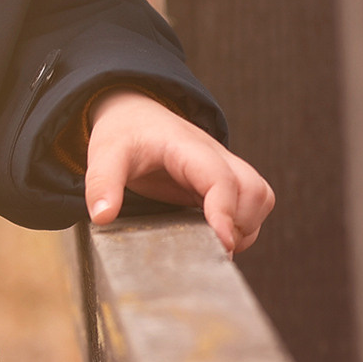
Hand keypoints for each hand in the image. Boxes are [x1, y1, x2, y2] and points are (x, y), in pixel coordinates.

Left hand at [82, 89, 274, 253]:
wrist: (136, 116)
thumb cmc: (125, 134)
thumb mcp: (104, 154)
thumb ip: (102, 183)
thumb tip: (103, 217)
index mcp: (186, 147)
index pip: (220, 178)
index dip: (225, 212)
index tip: (221, 243)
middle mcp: (215, 156)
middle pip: (253, 190)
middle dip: (240, 224)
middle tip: (209, 246)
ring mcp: (225, 167)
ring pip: (261, 197)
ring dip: (247, 226)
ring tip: (215, 244)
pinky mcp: (226, 181)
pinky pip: (254, 202)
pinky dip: (246, 224)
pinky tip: (217, 236)